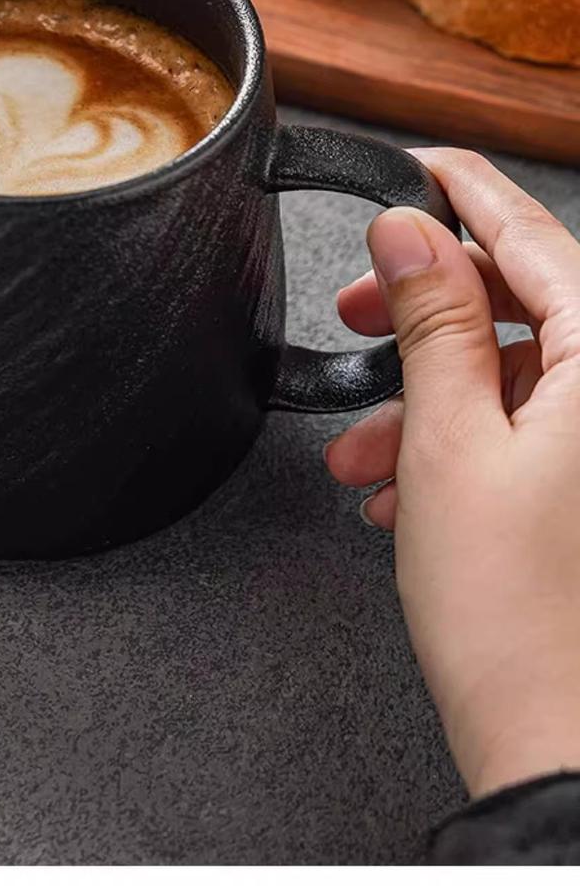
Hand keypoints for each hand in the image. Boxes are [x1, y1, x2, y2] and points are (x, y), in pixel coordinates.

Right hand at [324, 149, 579, 798]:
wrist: (552, 740)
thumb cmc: (513, 609)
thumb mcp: (449, 442)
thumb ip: (434, 323)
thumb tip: (408, 237)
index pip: (538, 242)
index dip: (468, 197)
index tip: (419, 167)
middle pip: (523, 307)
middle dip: (427, 314)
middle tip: (356, 311)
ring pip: (507, 379)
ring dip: (423, 401)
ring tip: (361, 452)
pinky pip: (515, 434)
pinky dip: (449, 448)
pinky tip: (398, 489)